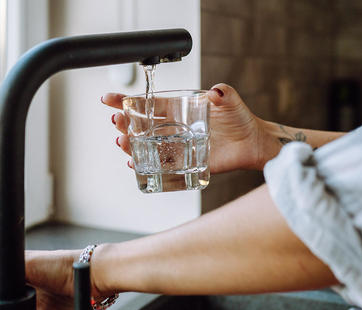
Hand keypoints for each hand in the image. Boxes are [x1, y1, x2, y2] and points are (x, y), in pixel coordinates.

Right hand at [102, 83, 273, 172]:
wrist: (252, 142)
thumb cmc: (240, 119)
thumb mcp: (231, 101)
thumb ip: (224, 93)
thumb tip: (216, 91)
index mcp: (178, 110)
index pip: (148, 104)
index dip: (127, 101)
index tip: (109, 99)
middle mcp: (173, 128)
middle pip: (141, 126)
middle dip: (125, 123)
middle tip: (116, 121)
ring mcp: (177, 146)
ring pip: (146, 145)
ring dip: (130, 144)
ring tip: (121, 142)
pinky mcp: (184, 162)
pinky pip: (160, 165)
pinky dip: (146, 165)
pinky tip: (134, 163)